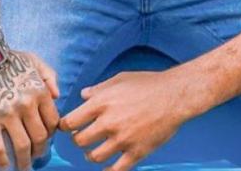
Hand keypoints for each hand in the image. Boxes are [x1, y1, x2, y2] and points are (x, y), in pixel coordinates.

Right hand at [0, 49, 60, 170]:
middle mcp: (26, 104)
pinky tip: (3, 166)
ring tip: (22, 167)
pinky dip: (2, 161)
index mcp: (39, 91)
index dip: (51, 135)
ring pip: (22, 146)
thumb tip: (57, 96)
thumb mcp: (33, 60)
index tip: (45, 140)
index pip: (53, 122)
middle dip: (40, 151)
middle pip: (40, 137)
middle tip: (35, 157)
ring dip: (24, 161)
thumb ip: (50, 76)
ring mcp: (8, 115)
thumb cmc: (6, 58)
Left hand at [58, 70, 195, 170]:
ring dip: (90, 155)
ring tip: (94, 152)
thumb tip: (83, 95)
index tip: (67, 127)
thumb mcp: (120, 79)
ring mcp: (123, 139)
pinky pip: (116, 169)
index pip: (71, 121)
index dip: (65, 126)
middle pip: (79, 141)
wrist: (175, 96)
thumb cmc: (148, 84)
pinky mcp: (137, 152)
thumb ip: (99, 89)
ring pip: (94, 157)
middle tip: (81, 138)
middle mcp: (109, 122)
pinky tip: (107, 168)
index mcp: (102, 103)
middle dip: (77, 140)